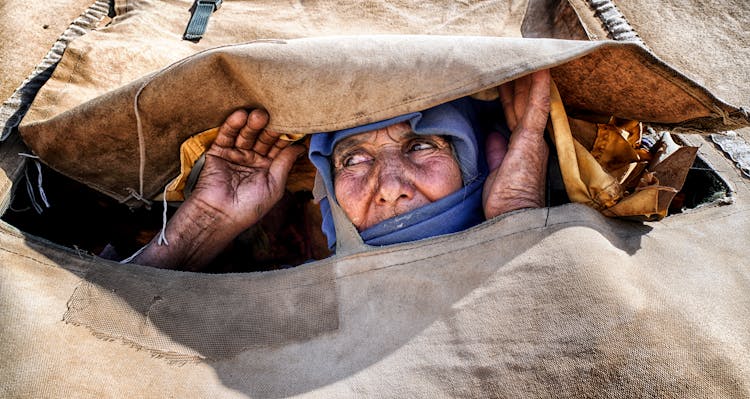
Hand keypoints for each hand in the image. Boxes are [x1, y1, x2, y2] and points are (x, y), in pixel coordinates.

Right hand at [131, 109, 303, 269]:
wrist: (219, 215)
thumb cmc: (250, 206)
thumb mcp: (274, 185)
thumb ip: (285, 163)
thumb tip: (300, 146)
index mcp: (268, 168)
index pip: (278, 147)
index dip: (285, 136)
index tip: (294, 122)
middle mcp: (252, 159)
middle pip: (263, 137)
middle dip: (269, 127)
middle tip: (275, 115)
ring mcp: (235, 154)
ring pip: (246, 134)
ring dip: (252, 124)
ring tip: (259, 114)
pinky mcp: (218, 151)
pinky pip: (226, 135)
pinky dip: (232, 125)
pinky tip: (240, 116)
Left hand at [483, 70, 549, 218]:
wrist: (512, 219)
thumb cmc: (504, 202)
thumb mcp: (496, 171)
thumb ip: (496, 151)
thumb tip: (492, 134)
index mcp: (521, 147)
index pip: (514, 114)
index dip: (510, 94)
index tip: (505, 76)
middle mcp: (530, 140)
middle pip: (521, 103)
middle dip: (516, 80)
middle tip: (512, 57)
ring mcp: (532, 140)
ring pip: (529, 100)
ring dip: (526, 78)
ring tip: (523, 55)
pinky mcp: (531, 141)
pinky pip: (537, 109)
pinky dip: (539, 89)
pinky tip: (541, 71)